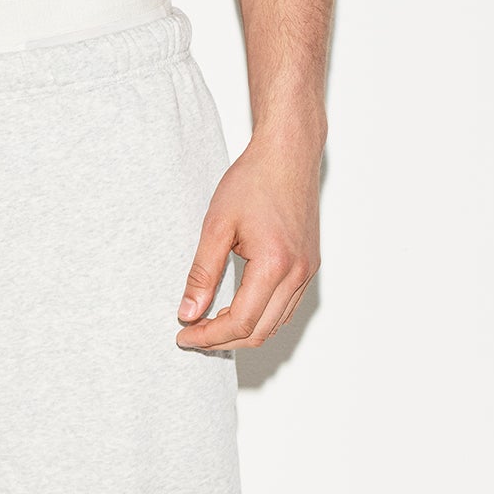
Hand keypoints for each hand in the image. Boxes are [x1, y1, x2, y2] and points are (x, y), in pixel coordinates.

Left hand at [174, 114, 321, 352]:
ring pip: (276, 323)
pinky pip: (287, 306)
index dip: (210, 336)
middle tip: (192, 334)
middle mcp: (298, 273)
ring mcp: (308, 271)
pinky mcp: (309, 265)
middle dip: (224, 340)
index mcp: (274, 265)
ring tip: (209, 324)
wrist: (288, 154)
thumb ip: (202, 273)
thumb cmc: (253, 180)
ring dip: (244, 331)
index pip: (241, 322)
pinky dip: (262, 317)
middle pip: (261, 332)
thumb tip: (188, 312)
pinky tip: (238, 308)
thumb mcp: (217, 225)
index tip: (184, 335)